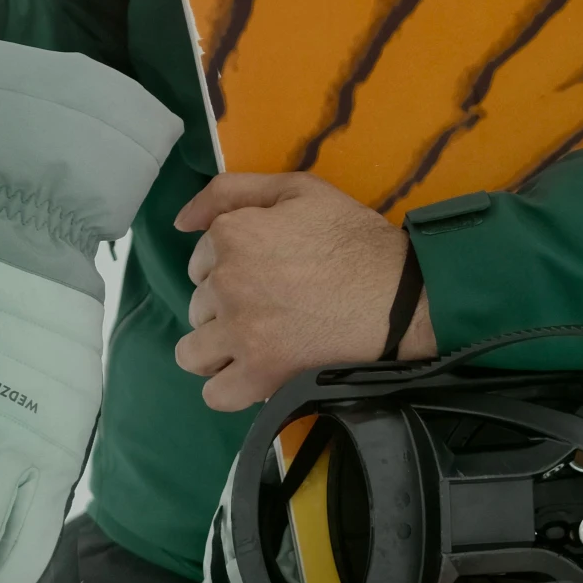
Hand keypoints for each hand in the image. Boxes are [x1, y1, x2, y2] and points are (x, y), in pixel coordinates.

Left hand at [172, 172, 434, 410]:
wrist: (402, 297)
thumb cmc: (353, 238)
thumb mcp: (298, 189)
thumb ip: (231, 191)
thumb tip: (180, 220)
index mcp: (231, 235)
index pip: (200, 258)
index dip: (229, 263)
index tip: (264, 270)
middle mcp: (225, 284)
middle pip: (198, 304)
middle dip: (225, 304)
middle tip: (271, 303)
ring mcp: (240, 333)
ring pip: (194, 352)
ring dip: (218, 347)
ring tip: (256, 341)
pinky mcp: (259, 376)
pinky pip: (214, 394)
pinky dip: (229, 387)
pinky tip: (253, 372)